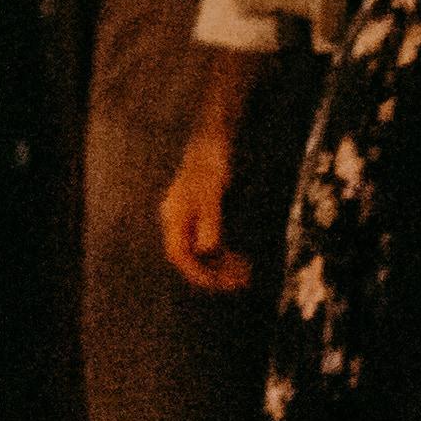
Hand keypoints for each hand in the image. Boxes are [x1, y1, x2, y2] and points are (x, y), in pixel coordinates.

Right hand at [156, 115, 249, 293]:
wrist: (214, 137)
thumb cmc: (212, 161)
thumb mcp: (213, 191)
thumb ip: (210, 220)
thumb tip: (207, 249)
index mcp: (175, 215)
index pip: (179, 254)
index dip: (198, 272)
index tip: (221, 283)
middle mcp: (177, 219)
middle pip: (191, 256)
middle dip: (214, 271)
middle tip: (240, 281)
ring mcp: (188, 217)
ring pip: (201, 251)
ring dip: (221, 264)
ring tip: (245, 273)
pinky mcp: (201, 212)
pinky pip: (209, 240)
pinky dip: (224, 251)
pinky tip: (241, 257)